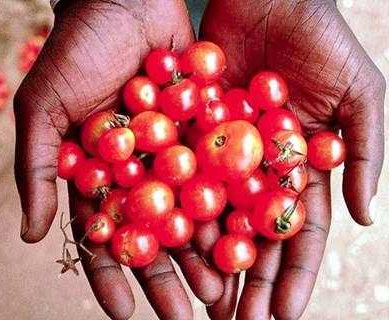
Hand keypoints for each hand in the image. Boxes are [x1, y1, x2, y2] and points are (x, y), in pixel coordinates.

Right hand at [14, 1, 224, 318]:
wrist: (124, 3)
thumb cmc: (77, 51)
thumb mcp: (44, 109)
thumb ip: (37, 170)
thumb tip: (28, 235)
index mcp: (102, 176)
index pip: (106, 237)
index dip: (113, 277)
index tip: (125, 315)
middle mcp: (142, 173)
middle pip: (156, 235)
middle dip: (169, 277)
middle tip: (187, 317)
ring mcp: (176, 155)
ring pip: (193, 215)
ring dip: (205, 254)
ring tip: (222, 293)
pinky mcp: (206, 132)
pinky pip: (220, 175)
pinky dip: (230, 206)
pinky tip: (243, 238)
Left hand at [200, 0, 384, 318]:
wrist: (271, 0)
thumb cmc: (322, 43)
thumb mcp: (360, 96)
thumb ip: (365, 155)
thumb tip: (366, 218)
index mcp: (300, 169)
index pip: (300, 233)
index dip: (295, 275)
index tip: (284, 315)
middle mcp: (260, 170)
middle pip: (255, 236)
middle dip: (249, 282)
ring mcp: (225, 155)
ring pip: (216, 216)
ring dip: (211, 261)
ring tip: (204, 304)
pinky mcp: (194, 134)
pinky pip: (186, 178)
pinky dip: (180, 211)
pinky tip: (175, 249)